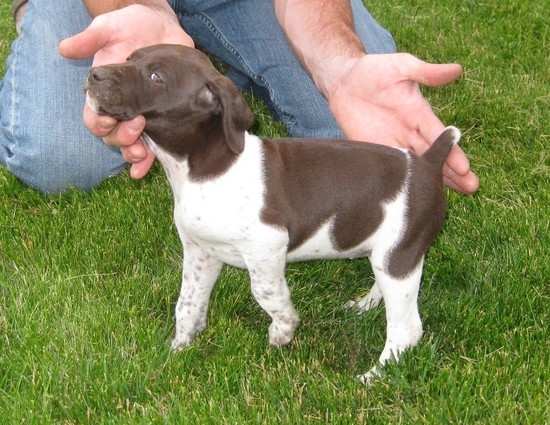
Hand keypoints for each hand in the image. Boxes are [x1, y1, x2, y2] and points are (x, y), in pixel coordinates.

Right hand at [59, 4, 193, 178]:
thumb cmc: (132, 26)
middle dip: (121, 139)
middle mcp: (120, 109)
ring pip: (130, 144)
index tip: (110, 120)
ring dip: (134, 154)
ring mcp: (141, 115)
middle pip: (112, 136)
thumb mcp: (110, 28)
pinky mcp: (161, 118)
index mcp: (103, 94)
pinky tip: (151, 165)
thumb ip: (91, 39)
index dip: (98, 123)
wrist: (162, 27)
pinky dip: (151, 158)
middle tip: (137, 129)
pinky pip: (154, 144)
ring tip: (143, 154)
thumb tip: (66, 49)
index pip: (93, 117)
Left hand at [328, 53, 478, 193]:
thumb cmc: (374, 70)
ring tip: (449, 199)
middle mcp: (409, 133)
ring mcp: (391, 144)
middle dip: (453, 173)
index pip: (439, 137)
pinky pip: (388, 169)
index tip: (465, 168)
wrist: (343, 80)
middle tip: (472, 189)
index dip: (452, 152)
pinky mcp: (373, 151)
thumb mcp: (402, 66)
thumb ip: (426, 72)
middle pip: (433, 156)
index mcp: (419, 114)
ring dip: (431, 181)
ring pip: (414, 168)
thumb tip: (458, 70)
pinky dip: (400, 182)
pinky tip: (410, 196)